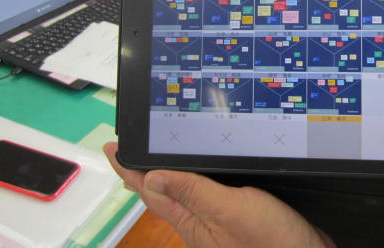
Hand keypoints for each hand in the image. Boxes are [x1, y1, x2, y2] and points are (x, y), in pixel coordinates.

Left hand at [103, 143, 334, 247]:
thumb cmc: (269, 242)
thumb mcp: (228, 210)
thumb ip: (193, 192)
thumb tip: (151, 175)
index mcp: (190, 220)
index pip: (150, 189)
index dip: (129, 168)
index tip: (114, 147)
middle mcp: (200, 220)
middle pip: (163, 190)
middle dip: (144, 168)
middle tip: (131, 145)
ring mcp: (219, 218)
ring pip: (186, 189)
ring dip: (170, 170)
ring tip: (158, 153)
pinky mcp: (239, 213)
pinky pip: (209, 190)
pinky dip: (199, 175)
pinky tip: (205, 169)